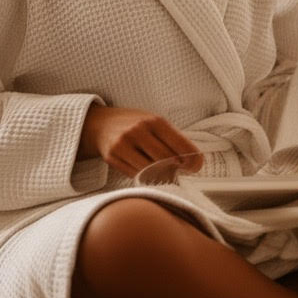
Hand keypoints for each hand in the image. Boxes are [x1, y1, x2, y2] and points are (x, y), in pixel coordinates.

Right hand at [77, 104, 202, 178]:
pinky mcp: (112, 157)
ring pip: (150, 170)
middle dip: (176, 169)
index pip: (179, 144)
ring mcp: (123, 144)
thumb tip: (194, 162)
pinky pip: (135, 174)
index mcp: (154, 121)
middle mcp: (138, 131)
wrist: (102, 124)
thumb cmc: (136, 124)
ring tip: (165, 173)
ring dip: (161, 175)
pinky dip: (145, 177)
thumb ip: (172, 139)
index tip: (196, 166)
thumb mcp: (155, 123)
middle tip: (181, 172)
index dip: (191, 159)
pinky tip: (148, 173)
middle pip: (165, 159)